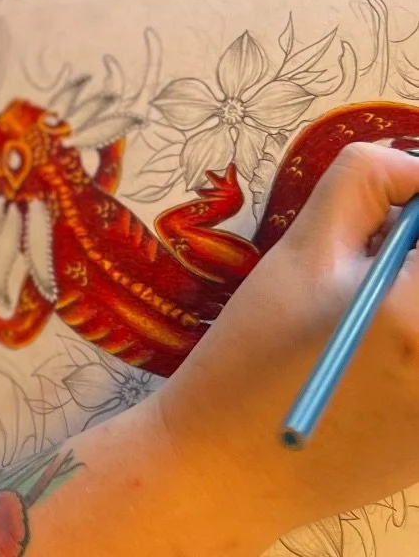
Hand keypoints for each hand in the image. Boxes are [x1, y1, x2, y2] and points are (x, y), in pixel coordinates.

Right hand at [148, 143, 418, 547]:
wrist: (234, 465)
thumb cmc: (256, 348)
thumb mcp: (303, 247)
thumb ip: (369, 183)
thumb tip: (417, 168)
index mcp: (418, 311)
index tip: (401, 206)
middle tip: (389, 243)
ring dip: (418, 285)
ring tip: (378, 298)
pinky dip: (415, 337)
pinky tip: (383, 350)